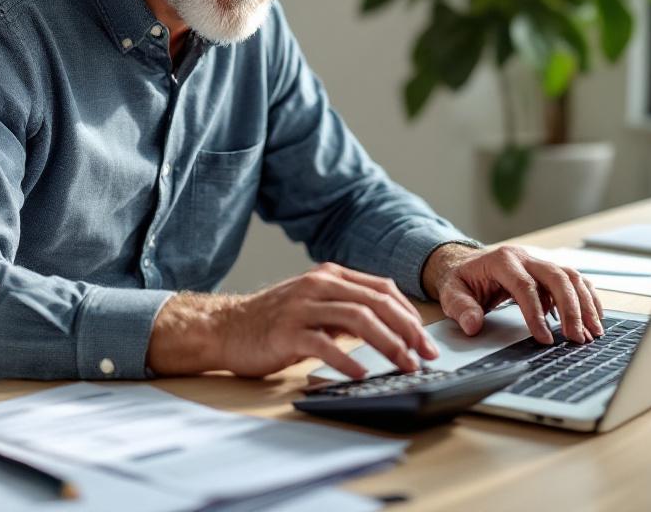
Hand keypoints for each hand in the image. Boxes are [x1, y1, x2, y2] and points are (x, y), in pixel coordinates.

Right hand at [147, 263, 438, 378]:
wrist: (225, 328)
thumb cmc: (273, 322)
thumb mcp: (315, 306)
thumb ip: (347, 311)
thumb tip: (391, 330)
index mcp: (330, 275)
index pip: (383, 288)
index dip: (410, 315)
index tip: (425, 341)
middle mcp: (318, 284)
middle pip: (377, 302)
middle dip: (407, 331)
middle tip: (424, 356)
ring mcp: (302, 306)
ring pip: (359, 319)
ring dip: (388, 344)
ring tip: (403, 366)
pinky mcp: (287, 331)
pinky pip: (325, 344)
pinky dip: (348, 361)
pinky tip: (361, 375)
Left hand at [423, 244, 604, 343]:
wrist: (465, 264)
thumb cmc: (461, 279)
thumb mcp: (452, 292)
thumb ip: (461, 308)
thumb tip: (472, 325)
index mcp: (502, 260)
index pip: (525, 286)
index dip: (536, 313)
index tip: (544, 338)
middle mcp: (525, 257)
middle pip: (557, 277)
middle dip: (571, 309)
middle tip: (576, 337)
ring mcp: (539, 262)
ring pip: (571, 277)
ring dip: (585, 304)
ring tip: (593, 332)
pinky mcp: (548, 271)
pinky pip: (574, 280)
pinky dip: (587, 297)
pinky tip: (594, 317)